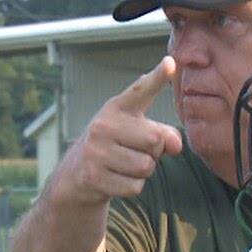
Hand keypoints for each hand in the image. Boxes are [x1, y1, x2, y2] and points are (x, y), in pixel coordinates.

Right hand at [49, 56, 183, 205]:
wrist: (76, 175)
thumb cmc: (116, 148)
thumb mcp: (136, 133)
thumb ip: (163, 133)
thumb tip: (176, 145)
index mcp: (118, 107)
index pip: (141, 90)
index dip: (157, 77)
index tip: (170, 64)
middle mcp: (104, 124)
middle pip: (155, 140)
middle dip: (154, 152)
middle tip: (135, 152)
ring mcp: (96, 150)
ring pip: (146, 167)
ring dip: (143, 172)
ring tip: (124, 166)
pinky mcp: (93, 176)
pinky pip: (135, 186)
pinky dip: (132, 187)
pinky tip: (115, 180)